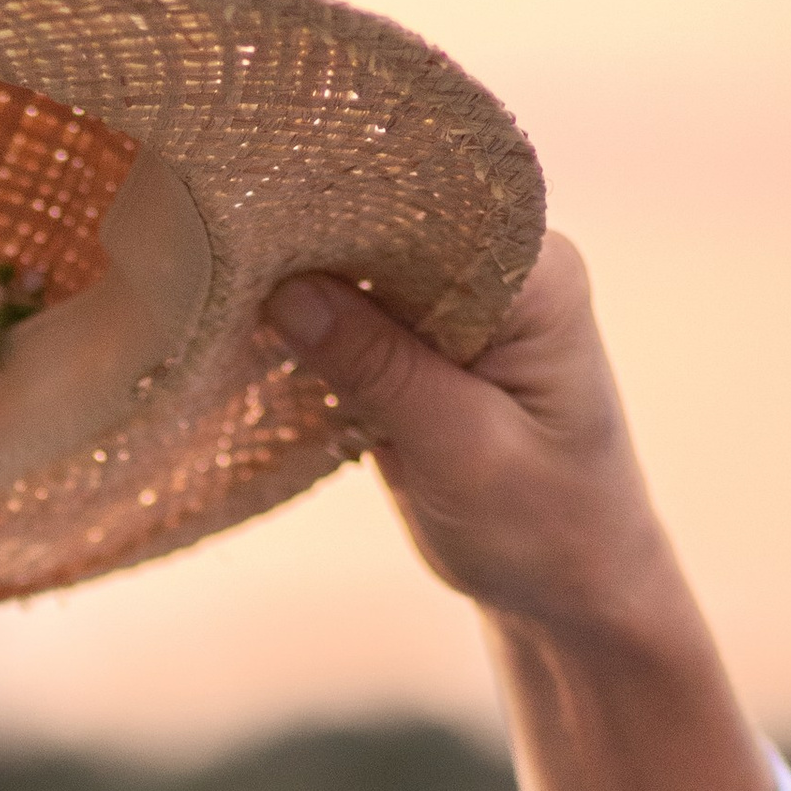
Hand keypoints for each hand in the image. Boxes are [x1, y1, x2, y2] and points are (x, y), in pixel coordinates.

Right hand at [266, 238, 775, 790]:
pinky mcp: (421, 348)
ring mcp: (458, 307)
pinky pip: (353, 316)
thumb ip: (379, 367)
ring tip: (215, 278)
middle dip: (310, 234)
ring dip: (296, 279)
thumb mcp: (462, 450)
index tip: (264, 203)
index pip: (430, 202)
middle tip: (217, 240)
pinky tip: (246, 329)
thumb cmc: (546, 529)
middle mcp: (502, 272)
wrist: (574, 593)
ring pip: (360, 269)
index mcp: (536, 276)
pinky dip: (305, 326)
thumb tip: (286, 290)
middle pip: (388, 222)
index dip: (346, 197)